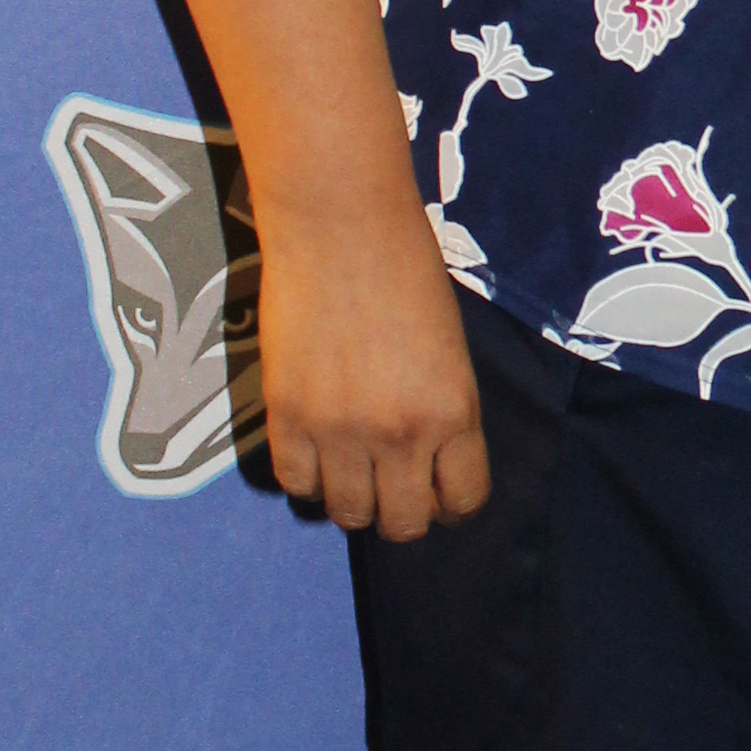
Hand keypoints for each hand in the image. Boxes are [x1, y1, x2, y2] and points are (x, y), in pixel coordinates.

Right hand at [256, 193, 489, 541]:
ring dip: (355, 500)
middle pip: (404, 523)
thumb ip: (443, 409)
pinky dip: (308, 478)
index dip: (454, 503)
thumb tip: (428, 459)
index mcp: (453, 411)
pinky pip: (296, 484)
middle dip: (405, 513)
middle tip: (397, 487)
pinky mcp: (287, 419)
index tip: (443, 491)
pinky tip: (318, 453)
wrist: (342, 228)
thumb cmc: (409, 271)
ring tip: (355, 470)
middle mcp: (400, 435)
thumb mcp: (451, 349)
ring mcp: (339, 432)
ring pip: (348, 514)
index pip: (463, 500)